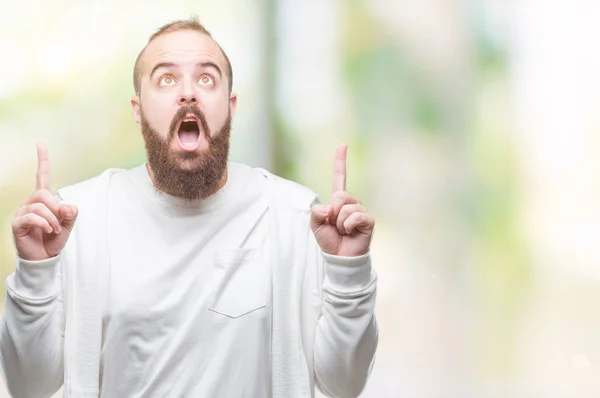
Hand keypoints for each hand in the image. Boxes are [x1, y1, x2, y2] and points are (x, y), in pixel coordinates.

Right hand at [12, 144, 78, 260]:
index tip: (40, 144)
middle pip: (43, 193)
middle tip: (59, 223)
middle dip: (55, 208)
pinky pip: (32, 217)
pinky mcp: (17, 224)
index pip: (42, 176)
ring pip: (39, 206)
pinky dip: (44, 224)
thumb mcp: (69, 225)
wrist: (45, 257)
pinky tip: (47, 230)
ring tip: (53, 229)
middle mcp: (30, 202)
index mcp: (43, 200)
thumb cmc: (54, 239)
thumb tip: (66, 205)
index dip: (42, 161)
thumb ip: (71, 213)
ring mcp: (22, 212)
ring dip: (52, 219)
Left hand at [310, 143, 374, 256]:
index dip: (341, 161)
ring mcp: (360, 210)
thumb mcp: (315, 225)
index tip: (343, 144)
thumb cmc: (329, 240)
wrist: (339, 257)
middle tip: (334, 225)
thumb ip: (316, 212)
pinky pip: (355, 216)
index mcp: (338, 200)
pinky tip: (350, 233)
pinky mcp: (368, 220)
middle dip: (332, 212)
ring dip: (339, 222)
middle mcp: (351, 202)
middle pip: (339, 195)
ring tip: (342, 231)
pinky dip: (347, 226)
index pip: (340, 177)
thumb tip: (330, 207)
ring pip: (346, 207)